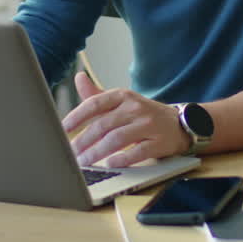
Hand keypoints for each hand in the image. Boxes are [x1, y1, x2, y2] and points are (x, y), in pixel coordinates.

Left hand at [62, 71, 189, 167]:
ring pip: (117, 139)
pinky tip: (109, 164)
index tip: (62, 129)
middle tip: (70, 154)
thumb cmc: (143, 114)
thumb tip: (79, 77)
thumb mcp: (121, 101)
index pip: (95, 103)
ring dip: (97, 152)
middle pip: (103, 124)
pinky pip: (138, 151)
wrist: (179, 123)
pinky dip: (122, 159)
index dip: (77, 116)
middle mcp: (135, 107)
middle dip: (83, 141)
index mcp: (123, 96)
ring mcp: (148, 124)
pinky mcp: (159, 141)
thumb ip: (98, 94)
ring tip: (84, 162)